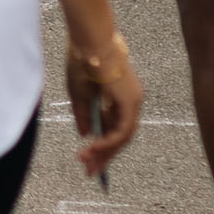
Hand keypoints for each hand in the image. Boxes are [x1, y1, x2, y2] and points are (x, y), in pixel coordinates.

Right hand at [66, 29, 143, 182]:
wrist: (88, 41)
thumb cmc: (82, 60)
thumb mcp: (80, 94)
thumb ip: (84, 116)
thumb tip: (86, 135)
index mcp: (119, 96)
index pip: (114, 128)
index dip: (102, 146)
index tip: (89, 160)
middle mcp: (130, 101)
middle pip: (120, 136)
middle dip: (104, 156)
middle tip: (90, 172)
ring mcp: (133, 102)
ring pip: (122, 137)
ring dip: (104, 152)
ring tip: (87, 163)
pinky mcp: (131, 102)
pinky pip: (122, 130)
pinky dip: (108, 142)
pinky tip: (94, 148)